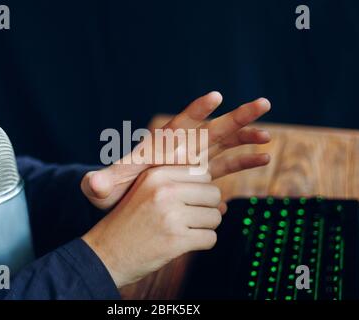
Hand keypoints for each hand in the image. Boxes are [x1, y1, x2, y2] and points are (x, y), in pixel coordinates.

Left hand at [81, 92, 270, 209]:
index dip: (198, 109)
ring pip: (225, 145)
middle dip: (236, 117)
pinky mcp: (201, 177)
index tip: (216, 96)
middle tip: (263, 104)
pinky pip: (226, 167)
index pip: (181, 122)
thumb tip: (91, 184)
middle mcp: (182, 148)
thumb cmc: (114, 193)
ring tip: (267, 137)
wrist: (126, 204)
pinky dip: (243, 162)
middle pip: (212, 128)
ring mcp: (194, 162)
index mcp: (162, 144)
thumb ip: (100, 184)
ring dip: (245, 139)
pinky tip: (262, 160)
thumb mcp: (104, 188)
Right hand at [82, 166, 223, 287]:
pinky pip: (211, 238)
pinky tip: (182, 243)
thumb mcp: (146, 192)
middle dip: (206, 208)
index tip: (184, 201)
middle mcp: (164, 190)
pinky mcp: (176, 240)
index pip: (203, 173)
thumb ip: (181, 188)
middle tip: (186, 219)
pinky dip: (202, 243)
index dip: (199, 190)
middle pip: (213, 193)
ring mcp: (171, 215)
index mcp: (156, 174)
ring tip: (182, 231)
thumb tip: (225, 203)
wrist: (105, 254)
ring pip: (216, 217)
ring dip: (204, 227)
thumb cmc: (128, 223)